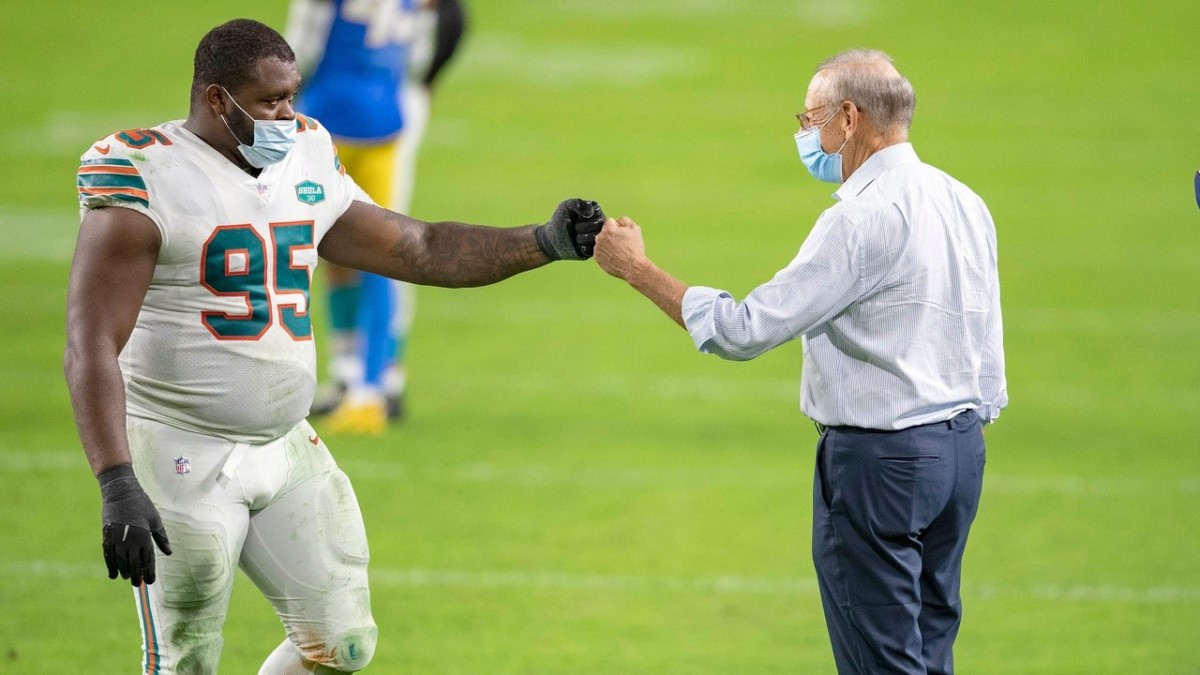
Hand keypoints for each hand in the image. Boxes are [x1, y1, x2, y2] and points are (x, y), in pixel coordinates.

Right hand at [98, 464, 170, 585]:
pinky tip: (114, 575)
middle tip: (139, 584)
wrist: (120, 492)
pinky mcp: (106, 538)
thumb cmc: (141, 504)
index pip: (148, 561)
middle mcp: (130, 541)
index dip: (149, 573)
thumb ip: (161, 538)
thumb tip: (169, 553)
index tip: (150, 582)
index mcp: (144, 537)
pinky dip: (111, 567)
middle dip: (137, 576)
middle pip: (134, 565)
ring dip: (125, 572)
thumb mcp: (155, 520)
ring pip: (121, 563)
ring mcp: (117, 540)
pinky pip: (108, 557)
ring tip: (129, 578)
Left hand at [535, 198, 605, 259]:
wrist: (551, 240)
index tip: (575, 217)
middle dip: (582, 227)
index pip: (597, 213)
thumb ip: (577, 203)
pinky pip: (592, 249)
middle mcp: (600, 226)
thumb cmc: (559, 221)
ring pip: (596, 238)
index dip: (584, 216)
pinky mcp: (593, 251)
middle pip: (598, 225)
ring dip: (581, 238)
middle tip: (574, 228)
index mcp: (595, 213)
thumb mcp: (565, 207)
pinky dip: (582, 248)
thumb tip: (590, 212)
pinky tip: (577, 246)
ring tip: (574, 237)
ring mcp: (597, 239)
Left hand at [594, 216, 647, 280]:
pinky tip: (614, 256)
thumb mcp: (635, 229)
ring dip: (607, 244)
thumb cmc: (634, 249)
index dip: (617, 227)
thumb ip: (625, 220)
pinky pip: (600, 252)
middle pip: (604, 232)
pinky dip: (605, 254)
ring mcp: (597, 248)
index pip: (610, 222)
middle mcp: (600, 238)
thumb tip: (618, 220)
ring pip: (602, 242)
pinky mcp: (597, 258)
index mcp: (608, 229)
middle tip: (621, 243)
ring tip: (618, 251)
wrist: (632, 267)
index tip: (621, 234)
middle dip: (611, 235)